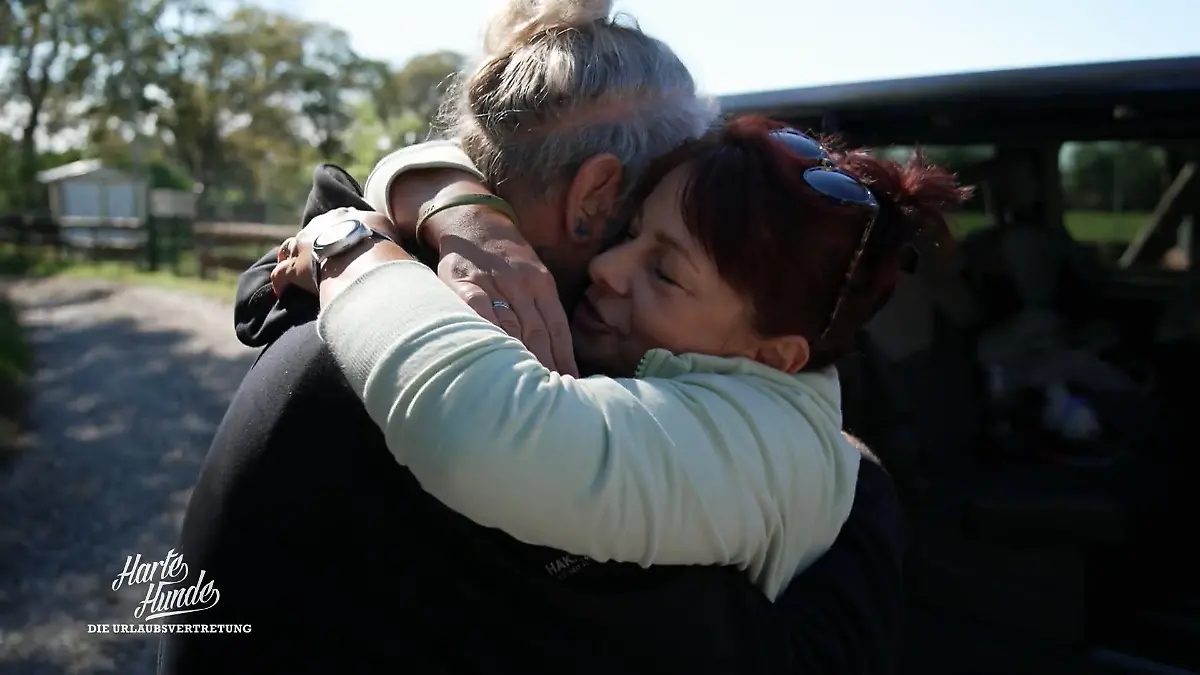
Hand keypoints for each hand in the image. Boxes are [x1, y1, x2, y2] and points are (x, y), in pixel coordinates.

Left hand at [270, 207, 392, 296]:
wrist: (363, 259)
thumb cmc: (380, 245)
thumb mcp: (388, 229)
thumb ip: (385, 231)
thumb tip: (391, 241)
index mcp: (343, 216)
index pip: (337, 219)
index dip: (337, 229)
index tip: (341, 237)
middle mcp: (320, 225)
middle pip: (311, 230)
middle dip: (312, 240)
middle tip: (316, 252)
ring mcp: (304, 245)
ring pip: (289, 247)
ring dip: (289, 255)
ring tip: (288, 263)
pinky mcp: (294, 268)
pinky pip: (281, 275)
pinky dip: (280, 282)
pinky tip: (281, 290)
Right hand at [432, 212, 577, 377]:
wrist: (474, 222)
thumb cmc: (508, 258)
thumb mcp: (534, 276)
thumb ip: (543, 310)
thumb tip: (560, 357)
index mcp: (542, 284)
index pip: (557, 328)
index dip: (565, 359)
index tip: (572, 387)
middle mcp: (522, 285)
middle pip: (538, 333)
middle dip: (547, 367)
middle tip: (553, 398)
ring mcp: (493, 284)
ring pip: (511, 327)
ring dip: (521, 358)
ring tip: (527, 389)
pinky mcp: (464, 284)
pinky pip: (479, 312)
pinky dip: (489, 334)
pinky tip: (494, 357)